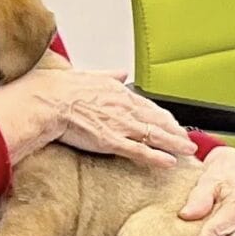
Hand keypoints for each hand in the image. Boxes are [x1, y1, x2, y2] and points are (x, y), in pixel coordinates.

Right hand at [0, 68, 197, 168]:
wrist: (46, 101)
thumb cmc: (58, 89)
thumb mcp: (87, 74)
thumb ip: (107, 75)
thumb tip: (120, 72)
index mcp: (118, 92)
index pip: (147, 105)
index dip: (162, 116)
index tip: (171, 122)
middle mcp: (124, 107)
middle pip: (157, 120)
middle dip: (176, 131)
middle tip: (188, 140)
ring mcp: (120, 125)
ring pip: (155, 135)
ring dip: (175, 144)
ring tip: (188, 151)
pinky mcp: (111, 141)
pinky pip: (140, 151)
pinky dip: (157, 158)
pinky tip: (170, 163)